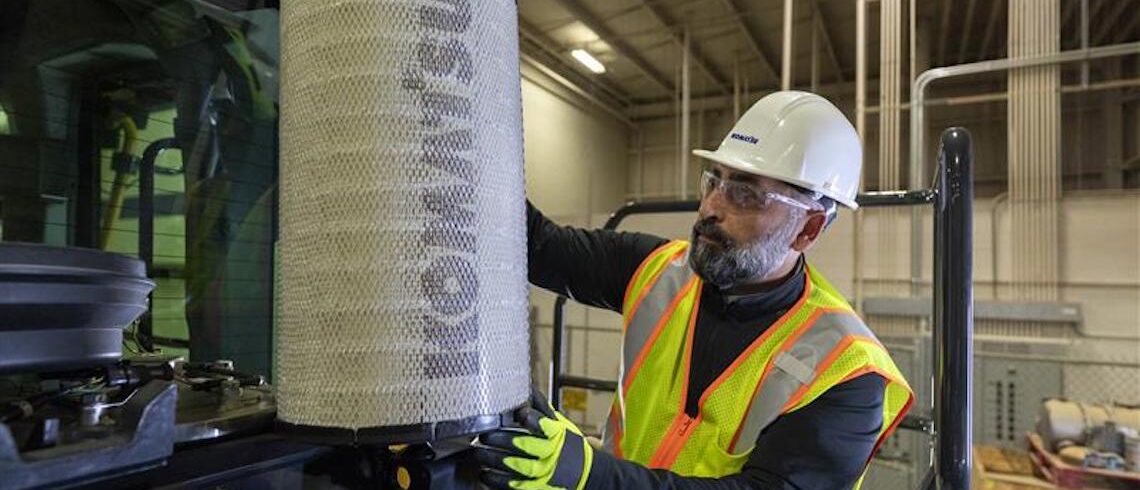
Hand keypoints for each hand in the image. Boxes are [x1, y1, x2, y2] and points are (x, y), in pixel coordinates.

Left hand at [473, 389, 593, 489]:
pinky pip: (515, 486)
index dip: (533, 420)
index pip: (545, 426)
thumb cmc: (567, 445)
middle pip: (525, 446)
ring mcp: (544, 474)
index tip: (520, 413)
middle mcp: (551, 454)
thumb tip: (527, 386)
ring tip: (479, 455)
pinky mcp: (537, 488)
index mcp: (556, 434)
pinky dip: (498, 481)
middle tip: (485, 436)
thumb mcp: (560, 425)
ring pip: (517, 468)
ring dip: (495, 461)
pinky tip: (485, 475)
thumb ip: (542, 408)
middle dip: (503, 441)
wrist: (585, 474)